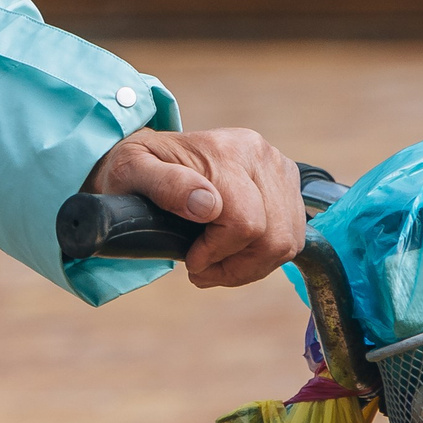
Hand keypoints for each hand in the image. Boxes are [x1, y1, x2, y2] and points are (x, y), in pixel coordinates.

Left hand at [87, 127, 305, 288]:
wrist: (151, 157)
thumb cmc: (136, 170)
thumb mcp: (131, 172)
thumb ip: (165, 185)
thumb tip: (207, 206)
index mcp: (225, 151)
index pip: (244, 221)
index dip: (218, 253)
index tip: (191, 261)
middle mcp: (260, 155)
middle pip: (273, 237)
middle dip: (235, 267)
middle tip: (201, 271)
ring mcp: (278, 170)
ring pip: (286, 242)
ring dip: (250, 267)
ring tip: (214, 265)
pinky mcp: (287, 186)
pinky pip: (290, 238)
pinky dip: (262, 258)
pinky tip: (232, 256)